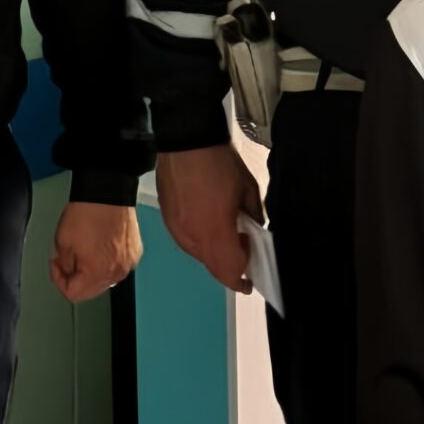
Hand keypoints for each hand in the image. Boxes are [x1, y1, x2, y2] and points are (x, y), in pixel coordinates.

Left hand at [50, 201, 142, 303]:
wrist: (106, 192)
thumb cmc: (88, 212)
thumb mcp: (62, 243)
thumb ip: (65, 266)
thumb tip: (69, 271)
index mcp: (99, 273)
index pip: (73, 294)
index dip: (59, 280)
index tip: (56, 266)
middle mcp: (118, 272)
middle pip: (91, 289)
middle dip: (76, 276)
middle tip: (67, 259)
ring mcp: (129, 262)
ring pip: (105, 278)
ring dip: (92, 269)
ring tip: (85, 249)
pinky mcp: (135, 252)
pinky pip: (117, 264)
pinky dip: (107, 259)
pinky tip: (100, 244)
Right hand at [154, 143, 262, 293]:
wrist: (186, 141)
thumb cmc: (216, 161)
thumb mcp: (248, 189)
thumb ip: (254, 215)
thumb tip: (255, 228)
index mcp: (215, 230)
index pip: (229, 271)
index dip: (241, 281)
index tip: (250, 282)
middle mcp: (192, 236)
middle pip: (214, 268)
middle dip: (230, 266)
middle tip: (244, 249)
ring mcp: (177, 230)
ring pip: (200, 256)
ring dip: (215, 253)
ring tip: (228, 232)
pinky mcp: (168, 221)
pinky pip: (187, 241)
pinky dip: (201, 240)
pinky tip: (209, 222)